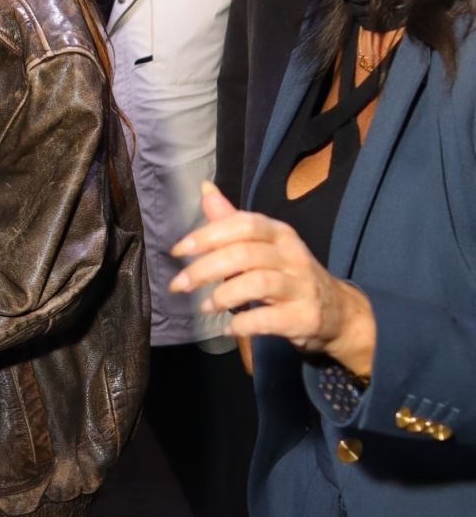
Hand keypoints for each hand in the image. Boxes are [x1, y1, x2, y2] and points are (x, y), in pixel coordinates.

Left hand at [169, 181, 375, 377]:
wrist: (337, 312)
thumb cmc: (289, 274)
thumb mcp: (264, 244)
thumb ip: (232, 221)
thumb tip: (205, 188)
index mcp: (279, 233)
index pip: (243, 224)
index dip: (207, 235)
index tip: (178, 252)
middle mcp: (292, 255)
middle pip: (244, 254)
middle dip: (204, 269)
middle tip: (179, 285)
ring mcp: (300, 286)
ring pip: (257, 283)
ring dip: (223, 296)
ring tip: (205, 307)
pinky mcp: (304, 317)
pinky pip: (268, 319)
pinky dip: (243, 324)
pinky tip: (228, 328)